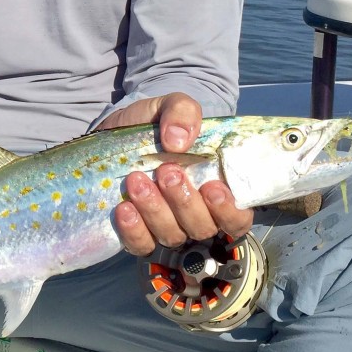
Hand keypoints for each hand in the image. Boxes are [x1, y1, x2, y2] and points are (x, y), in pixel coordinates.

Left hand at [97, 92, 253, 254]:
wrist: (113, 133)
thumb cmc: (155, 125)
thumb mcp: (170, 106)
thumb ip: (182, 112)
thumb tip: (178, 140)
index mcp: (215, 188)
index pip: (237, 217)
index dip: (229, 211)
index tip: (211, 188)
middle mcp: (195, 214)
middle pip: (201, 227)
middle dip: (184, 202)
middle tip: (166, 171)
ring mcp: (166, 226)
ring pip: (171, 235)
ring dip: (155, 210)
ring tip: (137, 181)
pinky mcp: (138, 233)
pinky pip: (140, 245)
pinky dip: (134, 230)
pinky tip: (124, 208)